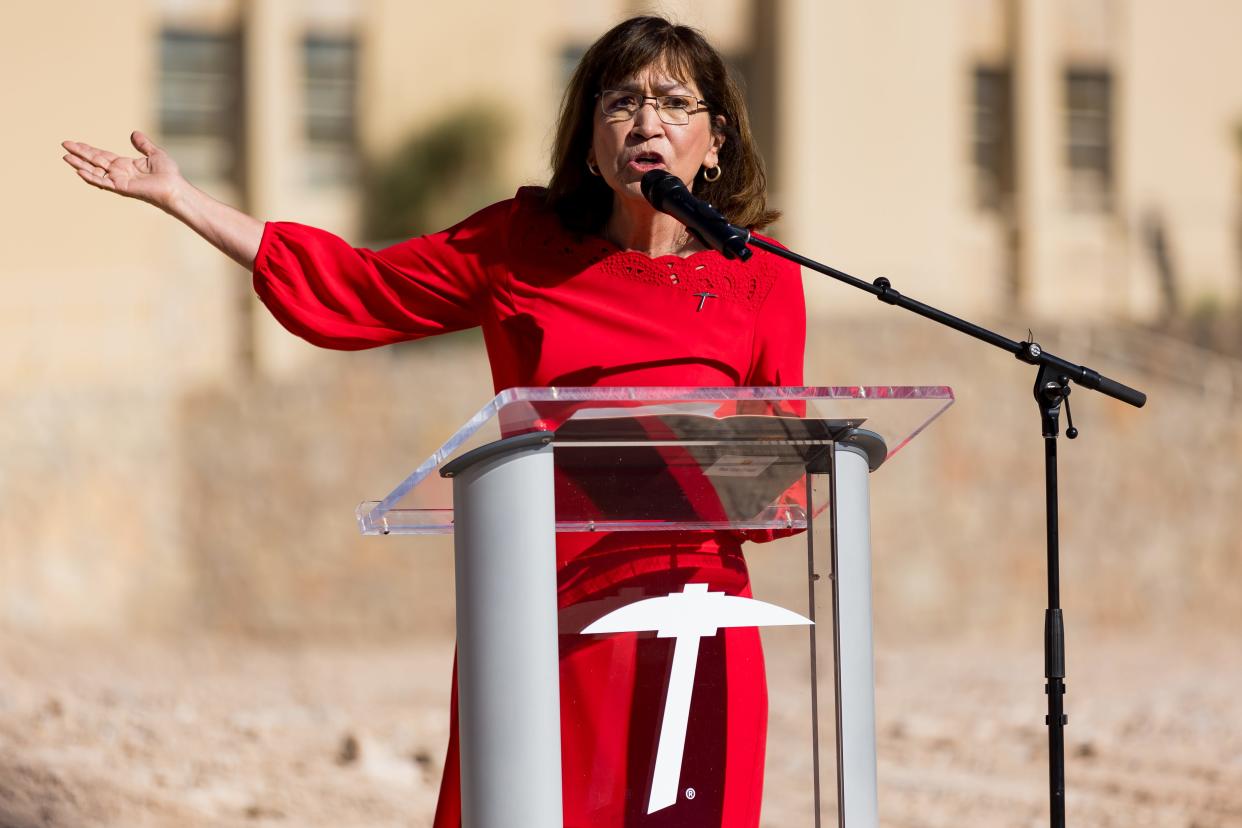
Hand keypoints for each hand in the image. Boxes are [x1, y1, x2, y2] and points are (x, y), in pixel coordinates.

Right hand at [62, 130, 186, 210]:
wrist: (175, 187)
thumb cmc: (169, 174)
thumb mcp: (155, 154)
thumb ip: (143, 144)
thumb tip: (133, 133)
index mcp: (125, 165)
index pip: (102, 156)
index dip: (88, 149)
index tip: (75, 143)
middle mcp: (119, 173)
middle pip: (94, 161)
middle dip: (79, 153)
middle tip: (64, 145)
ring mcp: (119, 181)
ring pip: (94, 171)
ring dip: (79, 164)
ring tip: (65, 156)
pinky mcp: (121, 188)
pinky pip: (103, 182)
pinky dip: (91, 177)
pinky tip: (79, 171)